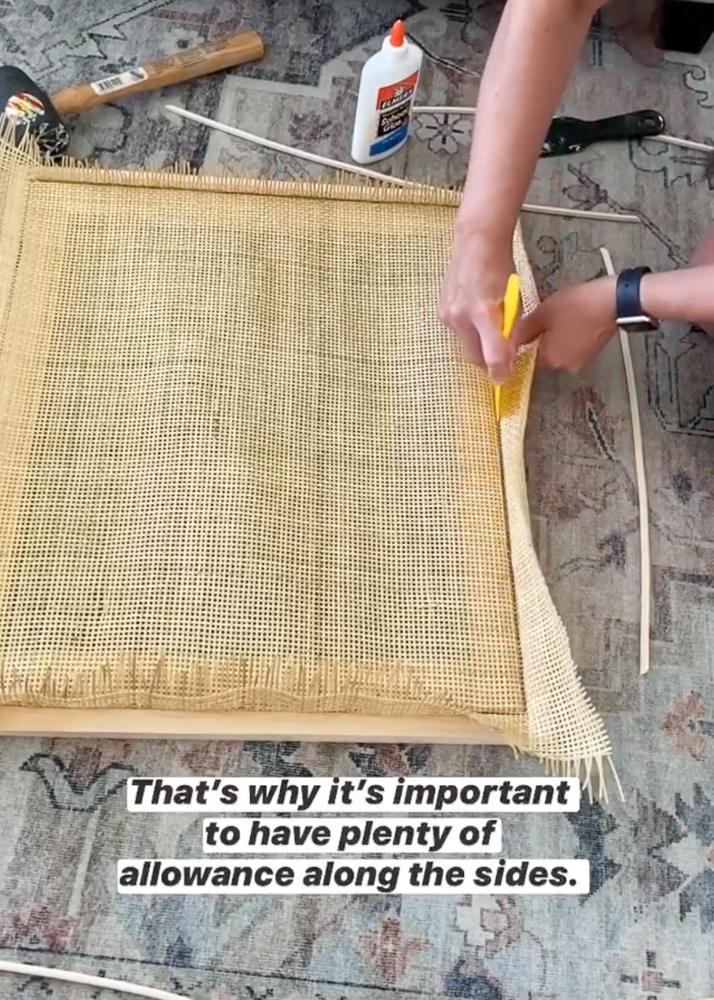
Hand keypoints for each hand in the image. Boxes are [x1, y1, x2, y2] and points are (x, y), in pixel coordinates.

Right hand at [439, 230, 516, 383]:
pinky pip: (457, 333)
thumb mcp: (514, 301)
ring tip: (488, 330)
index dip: (499, 370)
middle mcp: (461, 317)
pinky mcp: (441, 313)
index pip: (491, 355)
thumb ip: (510, 331)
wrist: (476, 244)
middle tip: (501, 355)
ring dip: (477, 345)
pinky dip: (468, 332)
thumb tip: (507, 360)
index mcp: (484, 313)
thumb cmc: (501, 269)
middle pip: (475, 356)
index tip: (503, 377)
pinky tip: (475, 318)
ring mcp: (447, 315)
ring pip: (465, 346)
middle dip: (488, 360)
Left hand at [514, 276, 617, 371]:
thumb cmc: (575, 306)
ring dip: (556, 334)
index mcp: (549, 360)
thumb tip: (511, 341)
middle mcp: (565, 366)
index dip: (526, 339)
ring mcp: (581, 361)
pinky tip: (574, 318)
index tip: (528, 324)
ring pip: (560, 348)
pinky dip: (571, 334)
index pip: (527, 356)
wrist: (615, 302)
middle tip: (545, 315)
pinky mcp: (594, 352)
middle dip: (542, 335)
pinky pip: (574, 345)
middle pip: (544, 352)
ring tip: (561, 313)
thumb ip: (523, 330)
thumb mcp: (542, 313)